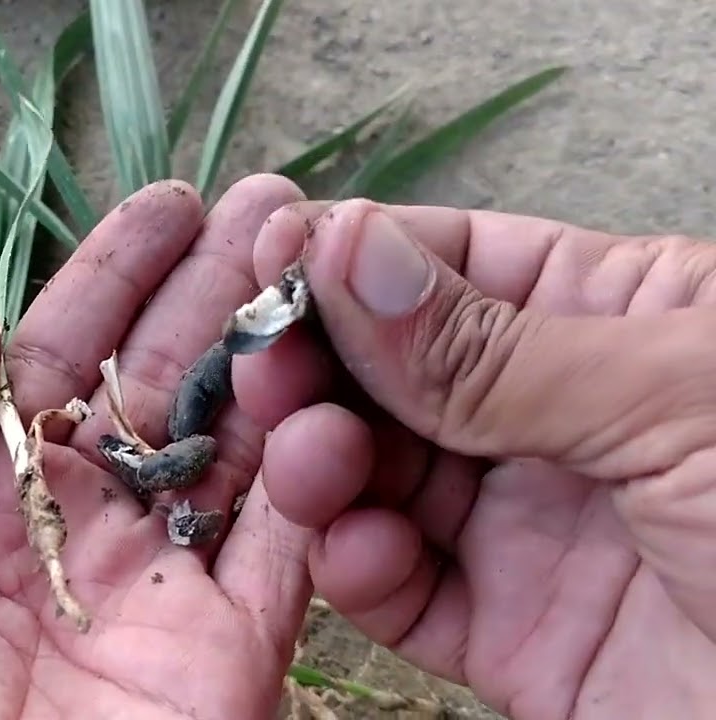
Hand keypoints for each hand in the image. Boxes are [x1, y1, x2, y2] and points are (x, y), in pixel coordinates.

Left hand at [0, 176, 316, 719]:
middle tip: (276, 204)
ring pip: (237, 448)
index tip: (172, 207)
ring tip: (321, 254)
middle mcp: (69, 537)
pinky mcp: (223, 656)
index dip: (115, 280)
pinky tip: (344, 372)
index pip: (59, 362)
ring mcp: (153, 596)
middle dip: (216, 293)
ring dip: (282, 353)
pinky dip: (323, 466)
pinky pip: (288, 549)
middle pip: (160, 388)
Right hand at [232, 198, 715, 718]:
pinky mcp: (508, 631)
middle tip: (267, 373)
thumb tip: (350, 248)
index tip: (269, 261)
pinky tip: (358, 553)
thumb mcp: (675, 396)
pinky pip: (399, 587)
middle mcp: (553, 413)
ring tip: (313, 463)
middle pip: (391, 371)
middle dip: (318, 367)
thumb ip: (495, 342)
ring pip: (376, 475)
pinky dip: (357, 568)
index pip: (449, 264)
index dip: (353, 258)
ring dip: (321, 463)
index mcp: (611, 316)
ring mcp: (525, 523)